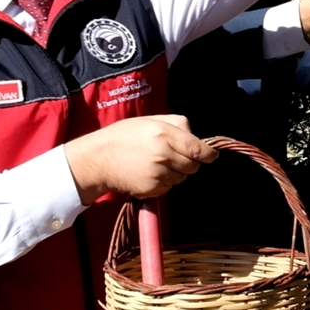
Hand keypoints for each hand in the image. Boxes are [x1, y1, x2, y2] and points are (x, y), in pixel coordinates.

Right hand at [64, 114, 218, 204]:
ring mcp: (157, 174)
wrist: (98, 159)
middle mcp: (163, 154)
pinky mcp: (151, 189)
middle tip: (174, 157)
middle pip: (192, 166)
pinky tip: (149, 174)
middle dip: (189, 162)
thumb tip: (197, 138)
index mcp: (164, 134)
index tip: (211, 156)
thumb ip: (177, 125)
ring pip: (181, 178)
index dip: (208, 154)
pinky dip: (164, 183)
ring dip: (176, 173)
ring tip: (156, 164)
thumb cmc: (124, 136)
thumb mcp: (150, 121)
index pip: (197, 149)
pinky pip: (168, 188)